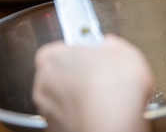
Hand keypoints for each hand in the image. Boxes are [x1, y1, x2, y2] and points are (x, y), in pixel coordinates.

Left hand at [32, 35, 152, 131]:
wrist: (113, 125)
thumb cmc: (112, 88)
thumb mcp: (122, 50)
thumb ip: (109, 44)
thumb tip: (111, 46)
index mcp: (51, 57)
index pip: (62, 48)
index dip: (82, 50)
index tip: (98, 53)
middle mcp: (43, 83)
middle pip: (61, 73)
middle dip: (81, 74)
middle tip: (105, 75)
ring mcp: (49, 110)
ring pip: (65, 98)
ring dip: (81, 97)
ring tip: (107, 97)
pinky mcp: (57, 130)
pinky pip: (71, 118)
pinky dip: (83, 115)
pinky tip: (103, 112)